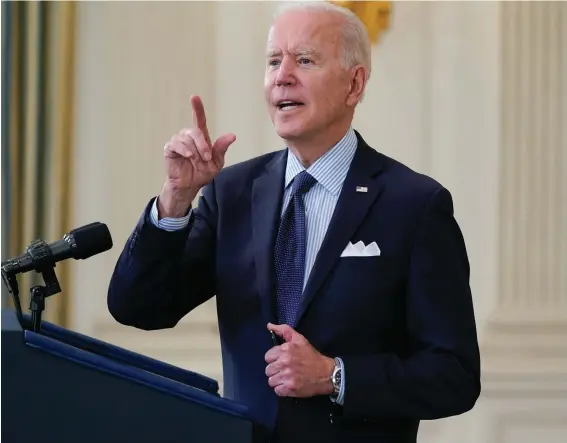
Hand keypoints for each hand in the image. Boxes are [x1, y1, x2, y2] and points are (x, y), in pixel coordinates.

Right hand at [159, 95, 235, 216]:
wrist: (190, 186)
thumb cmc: (202, 173)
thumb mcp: (216, 163)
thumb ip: (221, 149)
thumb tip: (232, 136)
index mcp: (201, 138)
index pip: (199, 119)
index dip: (197, 108)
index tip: (194, 97)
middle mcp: (188, 137)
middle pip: (195, 131)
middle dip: (203, 144)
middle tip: (207, 157)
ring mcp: (178, 141)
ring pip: (186, 138)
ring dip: (195, 151)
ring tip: (197, 161)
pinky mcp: (170, 149)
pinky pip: (176, 144)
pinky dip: (184, 150)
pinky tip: (188, 156)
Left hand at [265, 323, 334, 397]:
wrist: (326, 374)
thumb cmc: (311, 356)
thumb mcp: (299, 339)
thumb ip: (284, 330)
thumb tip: (269, 325)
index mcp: (285, 349)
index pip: (267, 357)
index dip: (275, 359)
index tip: (282, 360)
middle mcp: (284, 363)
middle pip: (268, 370)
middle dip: (276, 370)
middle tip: (286, 370)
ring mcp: (287, 376)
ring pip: (271, 381)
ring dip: (278, 380)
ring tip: (287, 378)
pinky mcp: (289, 389)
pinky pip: (277, 391)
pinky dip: (282, 389)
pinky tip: (290, 385)